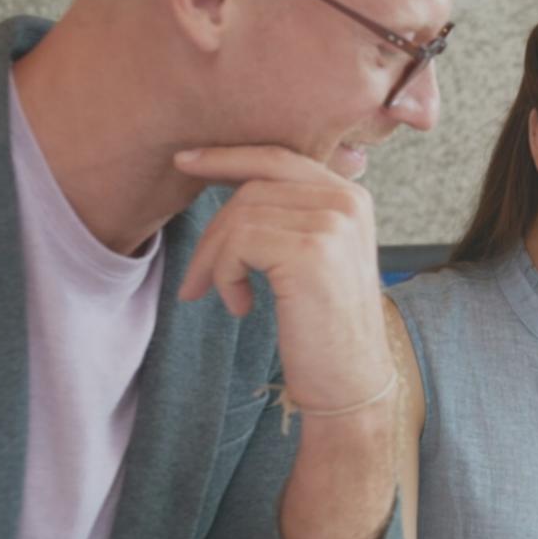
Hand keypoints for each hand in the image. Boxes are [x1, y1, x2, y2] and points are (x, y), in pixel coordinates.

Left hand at [174, 146, 391, 413]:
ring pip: (239, 216)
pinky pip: (238, 244)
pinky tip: (242, 306)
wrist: (351, 381)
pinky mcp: (311, 251)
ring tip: (226, 296)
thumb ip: (291, 214)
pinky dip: (224, 277)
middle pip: (251, 189)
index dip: (227, 157)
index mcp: (352, 197)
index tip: (185, 162)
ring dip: (216, 261)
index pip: (277, 157)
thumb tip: (229, 179)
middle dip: (213, 233)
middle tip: (197, 280)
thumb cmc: (325, 327)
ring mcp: (332, 224)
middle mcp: (347, 202)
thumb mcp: (316, 257)